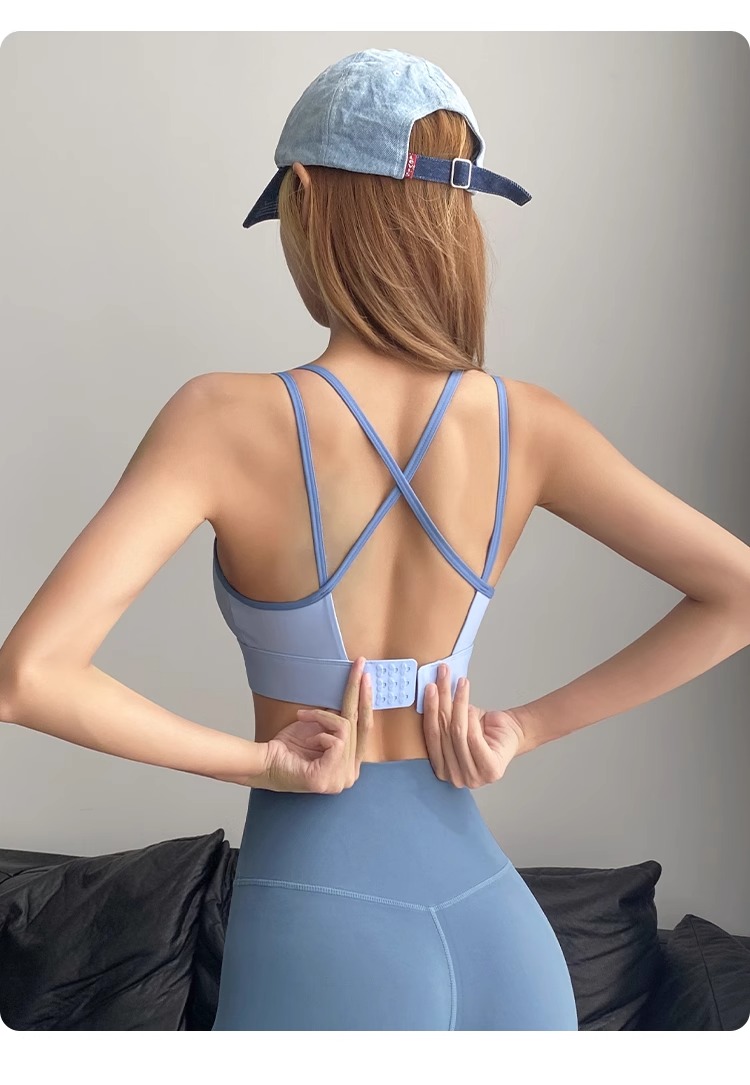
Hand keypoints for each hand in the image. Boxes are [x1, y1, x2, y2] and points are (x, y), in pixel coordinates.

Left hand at [259, 656, 373, 792]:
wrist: (264, 763)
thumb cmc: (288, 747)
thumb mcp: (318, 727)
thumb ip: (337, 718)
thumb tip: (352, 693)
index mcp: (350, 763)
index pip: (364, 728)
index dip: (366, 700)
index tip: (365, 674)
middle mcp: (351, 774)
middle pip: (362, 725)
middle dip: (360, 691)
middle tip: (359, 666)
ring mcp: (342, 779)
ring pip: (346, 728)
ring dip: (322, 717)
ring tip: (303, 717)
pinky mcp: (330, 778)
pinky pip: (337, 739)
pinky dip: (319, 731)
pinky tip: (307, 738)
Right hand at [422, 664, 525, 787]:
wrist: (512, 733)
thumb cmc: (483, 729)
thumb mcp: (456, 724)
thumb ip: (442, 718)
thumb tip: (429, 691)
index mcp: (441, 769)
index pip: (431, 736)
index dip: (429, 710)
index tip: (430, 688)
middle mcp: (454, 778)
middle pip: (443, 733)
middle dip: (442, 701)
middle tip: (444, 678)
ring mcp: (472, 778)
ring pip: (458, 733)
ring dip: (458, 704)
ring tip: (461, 683)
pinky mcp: (490, 771)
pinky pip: (473, 739)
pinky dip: (471, 719)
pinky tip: (471, 706)